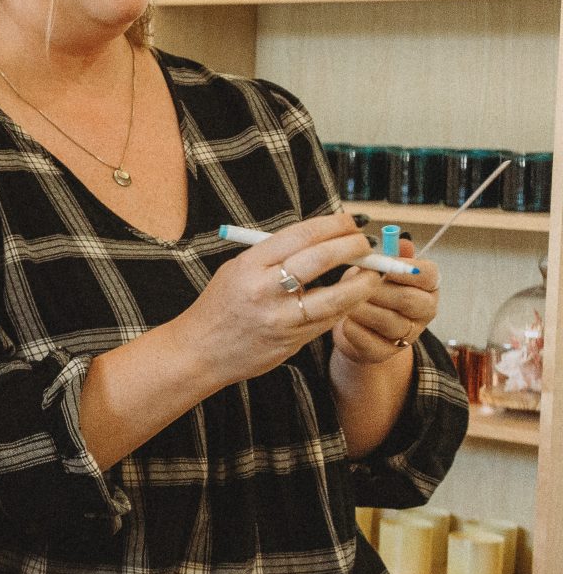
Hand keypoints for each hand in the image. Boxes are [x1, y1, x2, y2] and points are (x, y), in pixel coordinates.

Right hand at [183, 212, 382, 386]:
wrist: (199, 351)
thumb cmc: (220, 307)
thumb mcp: (236, 271)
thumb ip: (273, 255)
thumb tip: (319, 238)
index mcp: (248, 265)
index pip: (300, 235)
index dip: (333, 225)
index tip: (350, 222)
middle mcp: (263, 289)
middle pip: (320, 259)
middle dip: (353, 247)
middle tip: (367, 244)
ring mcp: (279, 318)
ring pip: (335, 296)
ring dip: (362, 282)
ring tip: (374, 273)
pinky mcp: (290, 341)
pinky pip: (328, 320)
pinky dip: (346, 306)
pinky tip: (354, 296)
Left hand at [334, 252, 438, 364]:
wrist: (354, 327)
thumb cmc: (368, 290)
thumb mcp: (376, 269)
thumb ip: (388, 256)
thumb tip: (400, 241)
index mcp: (427, 286)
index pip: (428, 274)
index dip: (404, 268)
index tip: (381, 264)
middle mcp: (424, 311)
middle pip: (409, 300)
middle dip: (378, 289)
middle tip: (355, 282)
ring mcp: (407, 335)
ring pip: (389, 321)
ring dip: (363, 308)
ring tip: (344, 299)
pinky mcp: (385, 353)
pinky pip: (369, 341)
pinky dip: (352, 328)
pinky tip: (342, 319)